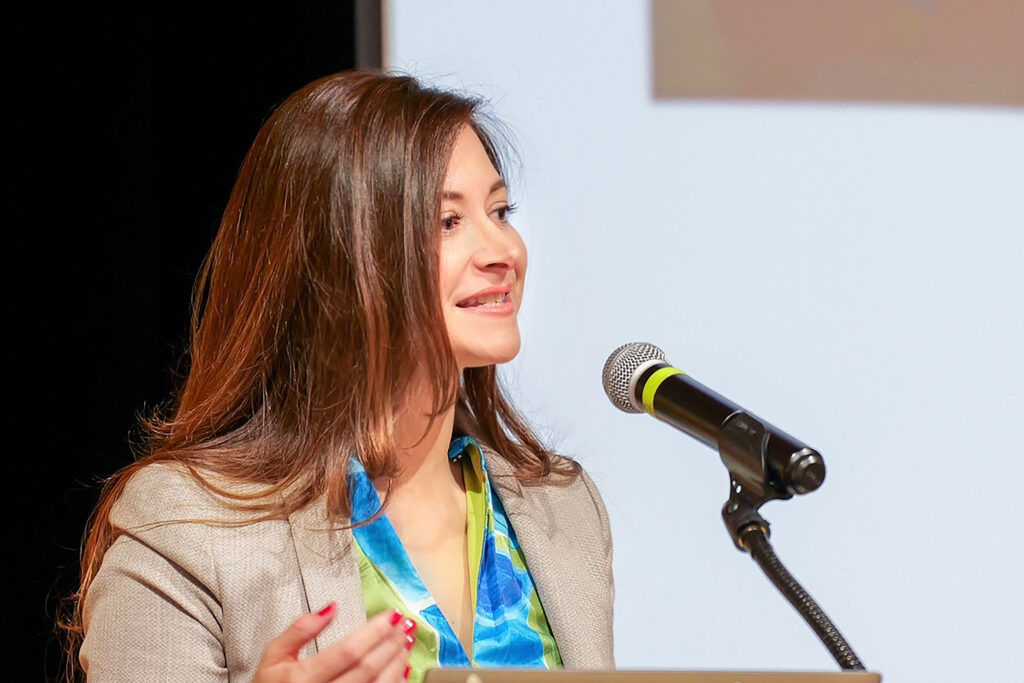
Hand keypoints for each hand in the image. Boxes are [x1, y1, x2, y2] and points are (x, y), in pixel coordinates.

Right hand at [254, 604, 416, 681]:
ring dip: (397, 663)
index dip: (375, 632)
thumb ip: (299, 629)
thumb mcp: (274, 655)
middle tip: (405, 624)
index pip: (348, 651)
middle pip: (367, 668)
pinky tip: (401, 669)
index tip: (392, 615)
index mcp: (303, 678)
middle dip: (391, 643)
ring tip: (406, 642)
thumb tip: (331, 607)